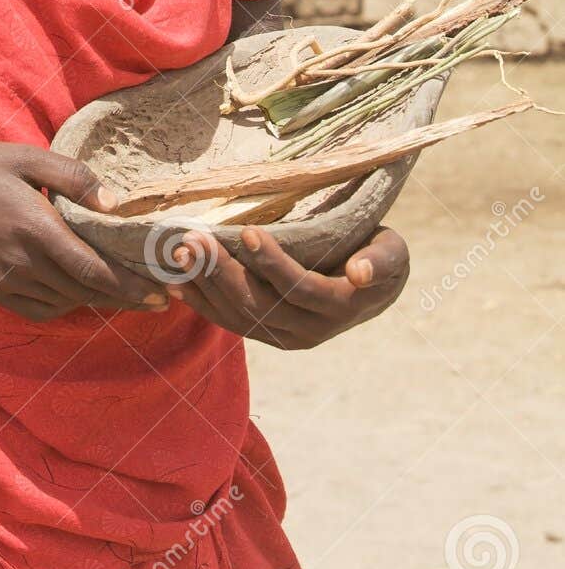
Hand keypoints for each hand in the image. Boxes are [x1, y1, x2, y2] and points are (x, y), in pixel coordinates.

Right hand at [0, 141, 168, 323]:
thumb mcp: (25, 157)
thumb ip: (72, 176)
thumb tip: (113, 202)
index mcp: (38, 229)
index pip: (96, 271)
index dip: (133, 286)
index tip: (163, 292)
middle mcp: (25, 264)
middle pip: (87, 292)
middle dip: (126, 298)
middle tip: (160, 298)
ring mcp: (6, 281)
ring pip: (64, 302)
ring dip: (96, 300)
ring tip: (124, 291)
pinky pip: (38, 308)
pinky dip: (63, 304)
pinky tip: (75, 291)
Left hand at [169, 225, 409, 348]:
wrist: (370, 287)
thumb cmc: (380, 257)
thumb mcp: (392, 253)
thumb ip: (380, 261)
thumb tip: (359, 273)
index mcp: (340, 307)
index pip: (300, 288)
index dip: (273, 264)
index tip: (248, 232)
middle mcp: (310, 331)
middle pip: (260, 305)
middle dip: (223, 272)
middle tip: (194, 239)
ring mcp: (285, 337)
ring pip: (239, 315)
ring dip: (205, 285)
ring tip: (180, 253)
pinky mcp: (266, 333)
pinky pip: (230, 322)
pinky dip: (202, 303)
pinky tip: (176, 283)